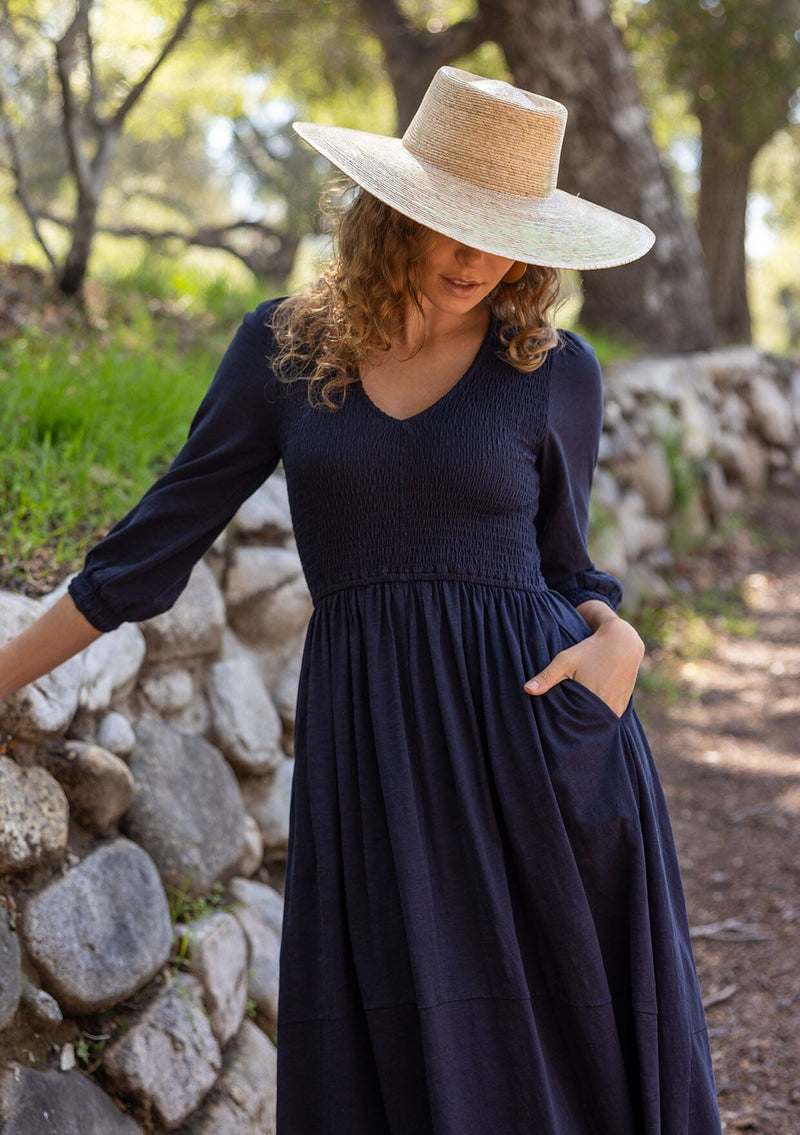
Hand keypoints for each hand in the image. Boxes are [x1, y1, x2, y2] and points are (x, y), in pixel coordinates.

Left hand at [523, 606, 644, 717]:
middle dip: (574, 728)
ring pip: (597, 724)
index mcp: (593, 703)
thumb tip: (526, 690)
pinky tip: (586, 714)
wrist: (623, 643)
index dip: (564, 728)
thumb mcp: (566, 661)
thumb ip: (546, 677)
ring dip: (586, 723)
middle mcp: (608, 711)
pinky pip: (606, 719)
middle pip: (586, 727)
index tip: (554, 730)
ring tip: (573, 722)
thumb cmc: (590, 651)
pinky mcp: (622, 708)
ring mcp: (617, 711)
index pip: (574, 727)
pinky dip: (596, 717)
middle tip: (562, 729)